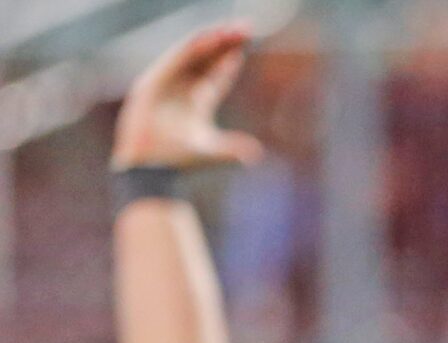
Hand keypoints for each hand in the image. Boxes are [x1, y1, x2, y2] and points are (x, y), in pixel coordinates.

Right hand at [113, 24, 266, 171]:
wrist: (151, 167)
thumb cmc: (178, 161)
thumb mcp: (209, 152)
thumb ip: (231, 150)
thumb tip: (255, 153)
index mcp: (197, 103)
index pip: (216, 75)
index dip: (230, 60)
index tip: (245, 45)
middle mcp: (182, 89)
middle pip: (207, 60)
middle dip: (225, 44)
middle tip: (246, 28)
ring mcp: (167, 83)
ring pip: (193, 56)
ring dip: (211, 41)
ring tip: (230, 29)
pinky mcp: (153, 82)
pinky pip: (175, 60)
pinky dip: (191, 49)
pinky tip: (208, 38)